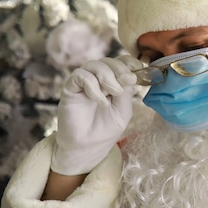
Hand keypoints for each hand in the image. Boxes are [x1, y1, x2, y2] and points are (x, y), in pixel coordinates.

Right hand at [51, 55, 141, 175]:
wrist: (88, 146)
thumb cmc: (106, 129)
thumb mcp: (123, 110)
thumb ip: (126, 92)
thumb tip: (130, 74)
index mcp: (112, 81)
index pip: (119, 62)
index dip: (128, 61)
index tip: (137, 67)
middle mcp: (97, 79)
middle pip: (108, 61)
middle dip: (119, 69)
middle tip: (126, 82)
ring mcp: (83, 82)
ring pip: (94, 64)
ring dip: (107, 76)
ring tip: (114, 93)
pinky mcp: (70, 88)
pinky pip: (81, 76)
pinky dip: (93, 86)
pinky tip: (100, 101)